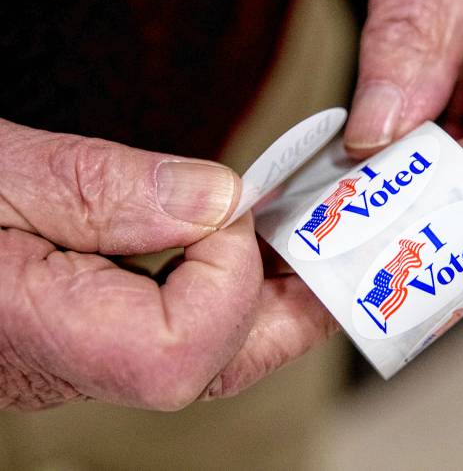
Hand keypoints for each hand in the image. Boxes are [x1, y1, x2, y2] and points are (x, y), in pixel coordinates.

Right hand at [0, 119, 335, 409]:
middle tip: (329, 250)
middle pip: (216, 371)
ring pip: (209, 361)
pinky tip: (243, 246)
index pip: (178, 354)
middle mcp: (68, 366)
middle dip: (290, 308)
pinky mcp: (93, 338)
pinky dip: (230, 290)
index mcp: (35, 331)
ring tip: (297, 243)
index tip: (224, 201)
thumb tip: (216, 200)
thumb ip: (105, 189)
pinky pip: (185, 335)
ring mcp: (84, 359)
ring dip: (271, 300)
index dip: (224, 277)